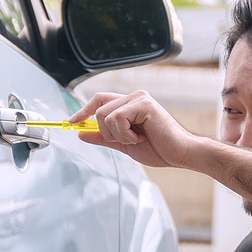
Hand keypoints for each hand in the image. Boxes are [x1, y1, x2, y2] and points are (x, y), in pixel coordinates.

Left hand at [68, 90, 193, 167]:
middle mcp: (133, 96)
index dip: (83, 110)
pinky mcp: (143, 104)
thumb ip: (103, 138)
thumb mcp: (124, 144)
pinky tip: (140, 137)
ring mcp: (138, 98)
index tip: (71, 122)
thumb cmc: (159, 148)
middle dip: (105, 132)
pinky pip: (117, 118)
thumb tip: (81, 134)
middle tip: (126, 140)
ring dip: (117, 135)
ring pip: (105, 115)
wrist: (179, 154)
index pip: (98, 100)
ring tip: (136, 139)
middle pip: (98, 109)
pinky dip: (124, 134)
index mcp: (129, 104)